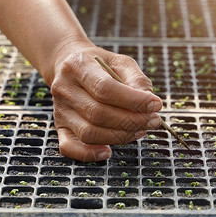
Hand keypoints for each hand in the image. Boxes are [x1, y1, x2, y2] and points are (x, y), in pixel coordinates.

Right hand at [49, 41, 161, 161]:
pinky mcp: (60, 128)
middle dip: (131, 121)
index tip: (155, 105)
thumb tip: (149, 103)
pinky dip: (89, 154)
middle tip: (153, 120)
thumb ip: (136, 79)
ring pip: (89, 133)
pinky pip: (69, 148)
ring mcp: (60, 110)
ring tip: (140, 130)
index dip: (133, 100)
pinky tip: (108, 152)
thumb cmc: (99, 65)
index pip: (104, 88)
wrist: (69, 65)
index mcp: (78, 66)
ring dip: (120, 136)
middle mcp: (64, 89)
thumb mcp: (120, 62)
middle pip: (98, 113)